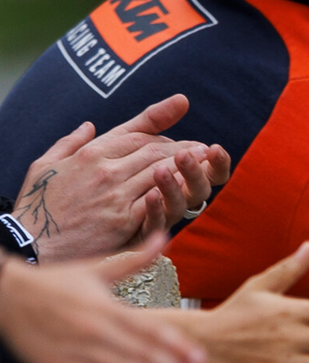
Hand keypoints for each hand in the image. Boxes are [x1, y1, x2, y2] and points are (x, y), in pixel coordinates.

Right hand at [0, 240, 207, 362]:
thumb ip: (134, 260)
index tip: (200, 356)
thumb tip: (163, 236)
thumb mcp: (94, 269)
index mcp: (104, 306)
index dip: (176, 344)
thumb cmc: (52, 283)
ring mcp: (75, 349)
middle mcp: (92, 328)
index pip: (148, 328)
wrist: (4, 294)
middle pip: (140, 352)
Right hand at [13, 96, 232, 259]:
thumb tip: (90, 126)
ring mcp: (114, 193)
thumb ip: (69, 143)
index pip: (133, 132)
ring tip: (207, 160)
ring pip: (159, 171)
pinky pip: (156, 200)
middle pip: (152, 149)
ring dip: (186, 165)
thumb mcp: (44, 165)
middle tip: (203, 146)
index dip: (160, 122)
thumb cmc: (39, 205)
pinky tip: (192, 187)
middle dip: (182, 146)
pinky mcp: (123, 218)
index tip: (181, 106)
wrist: (35, 242)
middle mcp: (103, 168)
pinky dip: (176, 191)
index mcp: (88, 153)